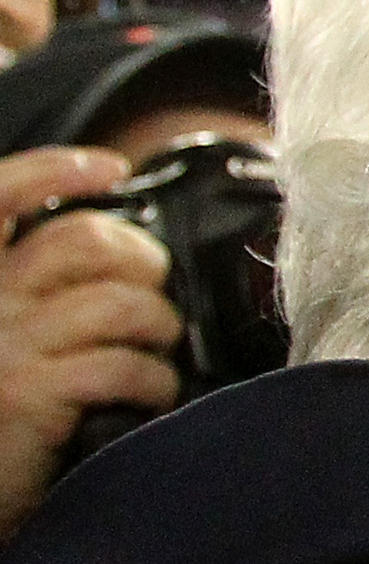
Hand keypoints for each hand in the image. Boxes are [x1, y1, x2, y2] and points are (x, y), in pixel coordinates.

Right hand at [0, 146, 180, 539]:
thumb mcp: (9, 345)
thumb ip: (39, 298)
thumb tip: (123, 265)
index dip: (50, 169)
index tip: (108, 168)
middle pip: (81, 240)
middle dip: (139, 256)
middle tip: (152, 288)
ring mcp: (6, 348)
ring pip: (117, 302)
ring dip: (158, 324)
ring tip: (158, 348)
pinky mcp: (29, 396)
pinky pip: (121, 365)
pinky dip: (154, 379)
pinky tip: (151, 394)